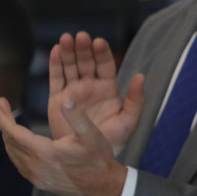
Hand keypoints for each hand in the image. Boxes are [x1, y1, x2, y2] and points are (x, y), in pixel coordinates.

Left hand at [0, 93, 128, 195]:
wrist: (103, 186)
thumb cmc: (98, 158)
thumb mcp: (91, 134)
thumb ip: (76, 116)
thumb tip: (65, 99)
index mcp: (45, 153)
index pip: (14, 132)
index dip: (2, 117)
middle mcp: (35, 166)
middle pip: (10, 141)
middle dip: (3, 121)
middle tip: (0, 105)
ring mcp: (35, 177)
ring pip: (12, 153)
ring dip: (7, 135)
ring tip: (6, 120)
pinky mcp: (38, 182)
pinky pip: (19, 163)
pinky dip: (14, 149)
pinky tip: (17, 141)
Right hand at [47, 32, 145, 150]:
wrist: (89, 158)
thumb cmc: (112, 141)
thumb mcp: (129, 121)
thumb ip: (136, 100)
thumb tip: (141, 77)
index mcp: (108, 89)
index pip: (105, 65)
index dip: (102, 53)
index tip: (98, 42)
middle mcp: (90, 86)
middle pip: (86, 62)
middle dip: (83, 49)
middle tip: (81, 36)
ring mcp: (73, 91)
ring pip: (70, 66)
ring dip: (69, 52)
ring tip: (66, 38)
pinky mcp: (57, 99)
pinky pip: (56, 78)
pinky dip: (55, 64)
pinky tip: (56, 50)